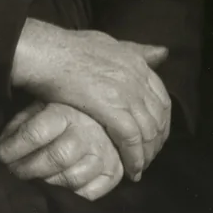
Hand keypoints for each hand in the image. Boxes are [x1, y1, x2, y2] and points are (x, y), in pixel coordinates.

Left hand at [0, 101, 123, 200]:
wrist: (102, 115)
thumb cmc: (62, 113)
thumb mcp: (39, 107)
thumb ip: (19, 125)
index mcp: (65, 110)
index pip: (36, 132)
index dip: (12, 149)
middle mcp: (87, 130)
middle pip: (57, 157)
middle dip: (28, 170)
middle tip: (13, 173)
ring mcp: (104, 152)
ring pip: (73, 178)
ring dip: (48, 183)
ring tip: (35, 180)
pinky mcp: (113, 171)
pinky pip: (91, 194)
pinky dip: (72, 195)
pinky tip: (60, 186)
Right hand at [10, 19, 170, 179]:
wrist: (50, 53)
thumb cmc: (71, 48)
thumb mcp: (111, 42)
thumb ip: (136, 50)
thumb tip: (162, 53)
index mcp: (137, 63)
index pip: (162, 98)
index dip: (162, 121)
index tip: (154, 136)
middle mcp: (137, 78)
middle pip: (160, 117)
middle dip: (156, 141)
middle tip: (148, 157)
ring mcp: (127, 93)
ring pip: (149, 131)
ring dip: (146, 154)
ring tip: (139, 168)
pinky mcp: (112, 108)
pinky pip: (132, 140)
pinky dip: (134, 158)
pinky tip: (131, 170)